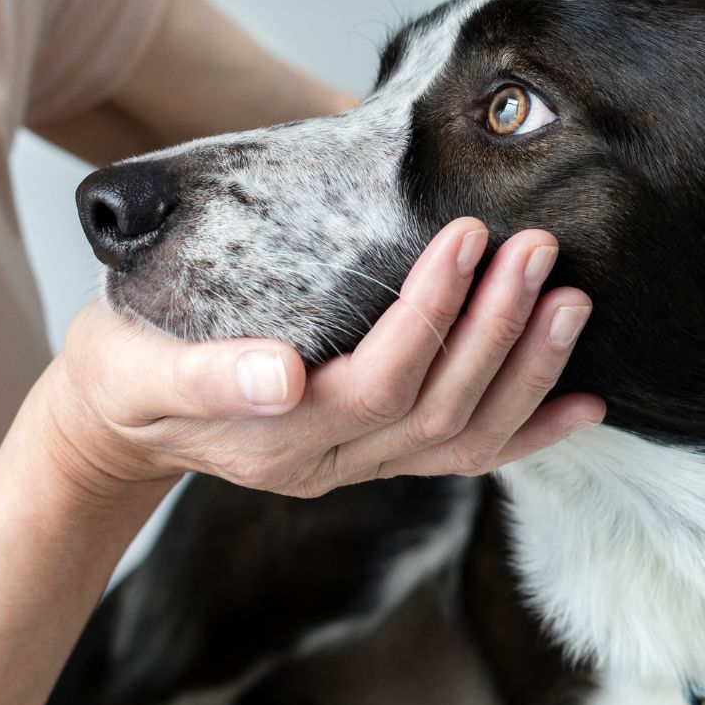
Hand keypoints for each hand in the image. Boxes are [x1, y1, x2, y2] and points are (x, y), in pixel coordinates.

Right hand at [40, 217, 604, 498]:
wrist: (121, 421)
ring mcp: (359, 466)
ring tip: (572, 302)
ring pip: (464, 439)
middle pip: (437, 408)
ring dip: (526, 373)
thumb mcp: (135, 367)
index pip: (377, 381)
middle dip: (496, 330)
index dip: (430, 316)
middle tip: (538, 251)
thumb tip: (280, 377)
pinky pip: (465, 458)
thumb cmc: (125, 374)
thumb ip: (204, 375)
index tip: (466, 239)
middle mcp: (330, 464)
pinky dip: (527, 432)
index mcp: (279, 439)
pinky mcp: (376, 455)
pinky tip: (582, 405)